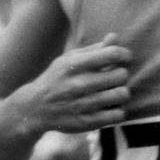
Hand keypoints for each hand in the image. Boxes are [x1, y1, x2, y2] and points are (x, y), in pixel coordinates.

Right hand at [12, 39, 129, 132]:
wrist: (35, 108)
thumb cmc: (58, 78)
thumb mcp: (69, 59)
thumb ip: (94, 49)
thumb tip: (115, 37)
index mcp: (75, 64)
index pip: (112, 54)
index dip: (124, 54)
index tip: (123, 58)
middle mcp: (79, 84)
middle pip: (121, 75)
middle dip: (121, 74)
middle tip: (114, 77)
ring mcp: (83, 105)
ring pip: (122, 95)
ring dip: (121, 92)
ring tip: (113, 92)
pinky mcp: (87, 122)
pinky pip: (118, 115)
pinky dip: (117, 111)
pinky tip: (109, 107)